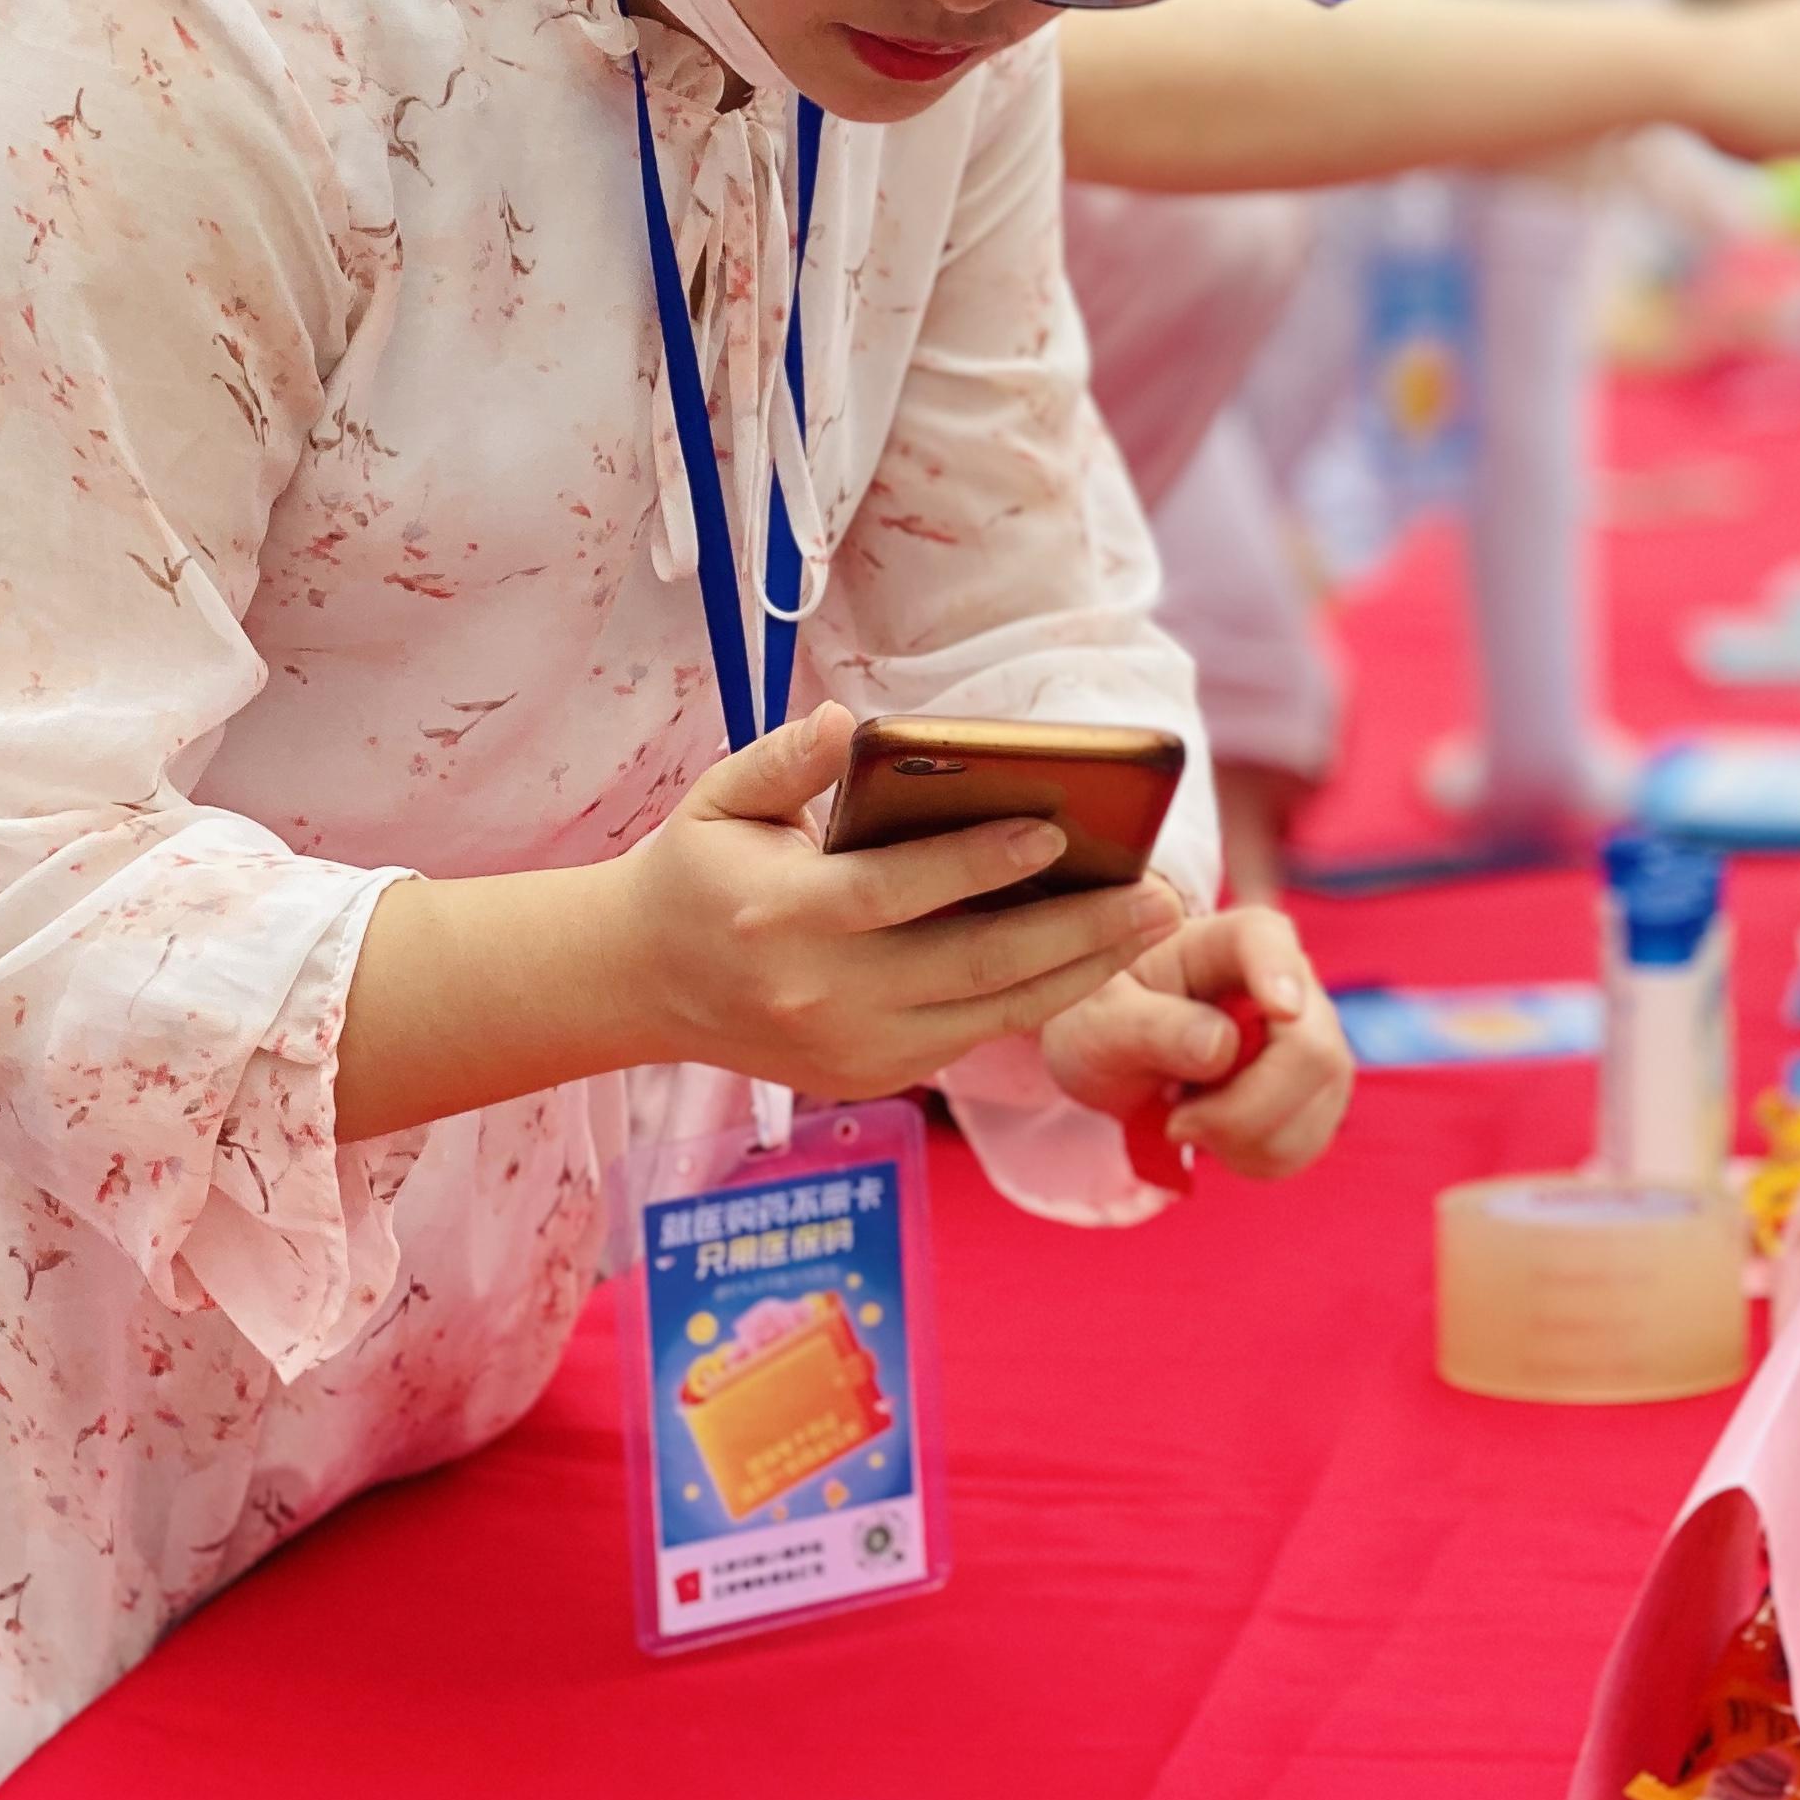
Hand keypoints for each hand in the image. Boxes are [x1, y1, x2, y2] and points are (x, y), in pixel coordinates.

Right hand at [614, 705, 1184, 1096]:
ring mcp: (852, 1047)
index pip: (897, 890)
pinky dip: (1041, 996)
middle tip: (1159, 893)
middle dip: (1077, 930)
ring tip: (1154, 922)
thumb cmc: (698, 870)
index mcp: (782, 915)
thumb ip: (785, 760)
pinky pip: (975, 1033)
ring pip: (992, 1012)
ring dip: (1084, 969)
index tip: (1055, 829)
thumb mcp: (719, 798)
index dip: (978, 863)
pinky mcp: (873, 1074)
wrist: (639, 984)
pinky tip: (1099, 955)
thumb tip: (851, 726)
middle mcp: (823, 993)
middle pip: (972, 965)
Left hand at [1040, 907, 1356, 1180]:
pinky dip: (1257, 1157)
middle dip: (1245, 1110)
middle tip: (1176, 1121)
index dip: (1282, 975)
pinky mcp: (1317, 1088)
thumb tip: (1222, 1046)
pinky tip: (1217, 1138)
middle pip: (1312, 1051)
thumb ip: (1153, 1027)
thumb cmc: (1106, 1017)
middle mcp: (1289, 980)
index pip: (1269, 942)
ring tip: (1188, 1122)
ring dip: (1246, 1140)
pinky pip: (1309, 1139)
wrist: (1115, 1054)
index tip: (1281, 1009)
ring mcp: (1313, 1035)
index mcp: (1231, 940)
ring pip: (1319, 1103)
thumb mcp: (1102, 1021)